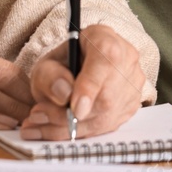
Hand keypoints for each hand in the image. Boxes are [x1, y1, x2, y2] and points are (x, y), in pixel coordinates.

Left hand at [20, 24, 145, 139]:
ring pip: (106, 116)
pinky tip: (56, 130)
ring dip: (70, 128)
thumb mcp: (45, 65)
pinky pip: (107, 127)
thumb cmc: (62, 66)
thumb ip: (50, 76)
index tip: (75, 109)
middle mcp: (126, 59)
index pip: (105, 59)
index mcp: (103, 38)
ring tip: (39, 126)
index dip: (91, 85)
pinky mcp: (131, 106)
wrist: (76, 71)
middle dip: (69, 115)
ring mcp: (133, 84)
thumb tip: (64, 94)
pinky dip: (79, 133)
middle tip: (37, 116)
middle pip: (106, 96)